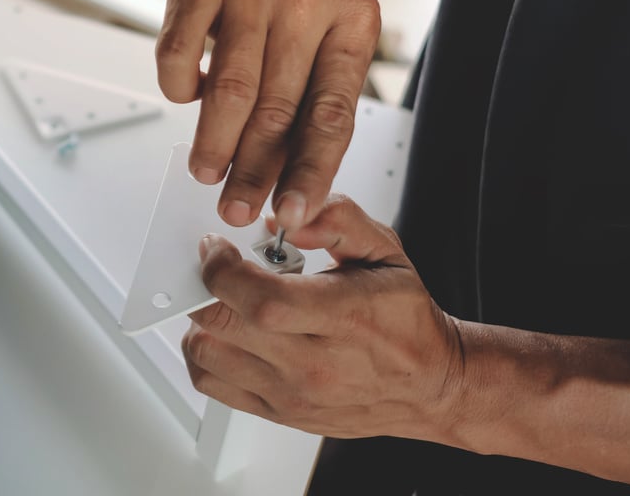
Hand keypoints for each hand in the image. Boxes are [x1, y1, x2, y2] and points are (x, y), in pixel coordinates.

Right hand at [157, 0, 379, 230]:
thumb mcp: (332, 18)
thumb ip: (314, 84)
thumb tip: (287, 168)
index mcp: (350, 18)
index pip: (332, 113)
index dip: (311, 170)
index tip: (294, 211)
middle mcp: (305, 0)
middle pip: (275, 109)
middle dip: (252, 170)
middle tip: (236, 207)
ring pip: (228, 88)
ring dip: (212, 142)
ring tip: (205, 172)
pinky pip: (178, 53)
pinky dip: (179, 88)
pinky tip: (186, 98)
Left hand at [182, 195, 464, 442]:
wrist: (429, 386)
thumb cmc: (406, 321)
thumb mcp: (386, 252)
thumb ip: (338, 221)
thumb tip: (287, 217)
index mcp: (344, 318)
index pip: (262, 300)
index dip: (223, 268)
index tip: (218, 247)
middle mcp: (315, 364)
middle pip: (222, 324)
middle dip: (204, 285)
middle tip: (218, 267)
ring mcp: (291, 394)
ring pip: (206, 355)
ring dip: (200, 318)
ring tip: (223, 300)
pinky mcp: (276, 412)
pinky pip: (211, 383)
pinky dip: (204, 352)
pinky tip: (226, 331)